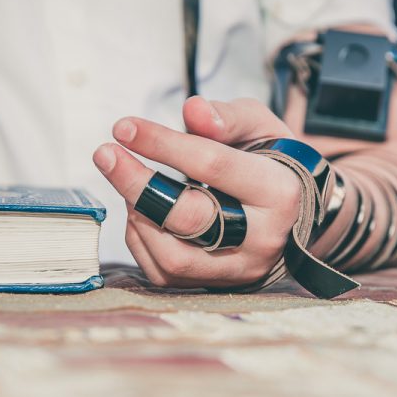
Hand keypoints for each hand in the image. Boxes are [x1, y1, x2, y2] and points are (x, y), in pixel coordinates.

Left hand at [93, 97, 301, 287]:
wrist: (290, 214)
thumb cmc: (270, 164)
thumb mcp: (260, 127)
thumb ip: (227, 117)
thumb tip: (191, 111)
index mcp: (278, 193)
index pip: (213, 166)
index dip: (162, 144)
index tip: (124, 128)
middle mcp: (262, 239)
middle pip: (189, 219)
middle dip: (138, 185)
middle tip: (106, 155)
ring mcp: (239, 268)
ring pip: (173, 257)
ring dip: (138, 216)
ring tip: (128, 185)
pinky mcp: (218, 284)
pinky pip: (166, 274)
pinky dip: (141, 240)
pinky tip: (140, 212)